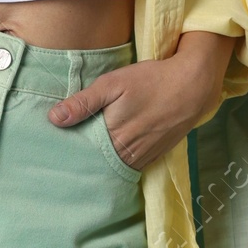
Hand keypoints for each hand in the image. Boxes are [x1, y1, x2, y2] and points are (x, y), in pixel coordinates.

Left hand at [48, 32, 234, 166]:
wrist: (193, 86)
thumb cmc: (151, 80)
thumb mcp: (113, 83)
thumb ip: (84, 102)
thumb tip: (54, 118)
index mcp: (113, 137)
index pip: (82, 153)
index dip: (69, 150)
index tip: (57, 146)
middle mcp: (128, 154)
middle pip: (97, 163)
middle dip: (83, 159)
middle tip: (67, 152)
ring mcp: (143, 157)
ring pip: (114, 167)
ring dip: (101, 162)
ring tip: (86, 154)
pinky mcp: (155, 155)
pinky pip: (131, 165)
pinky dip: (119, 162)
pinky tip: (112, 153)